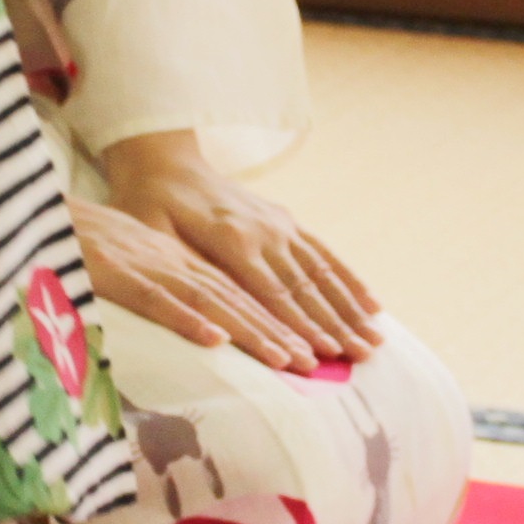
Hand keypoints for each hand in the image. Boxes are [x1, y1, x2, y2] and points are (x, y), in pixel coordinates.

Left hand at [94, 130, 382, 366]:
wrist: (166, 164)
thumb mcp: (152, 238)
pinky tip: (373, 304)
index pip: (270, 295)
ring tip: (373, 341)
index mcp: (231, 239)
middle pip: (304, 289)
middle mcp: (264, 230)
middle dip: (334, 326)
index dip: (293, 329)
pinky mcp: (286, 221)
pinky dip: (350, 280)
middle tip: (359, 358)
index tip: (315, 359)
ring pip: (321, 274)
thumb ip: (182, 273)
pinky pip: (324, 254)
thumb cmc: (150, 208)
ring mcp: (279, 224)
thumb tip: (207, 319)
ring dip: (349, 309)